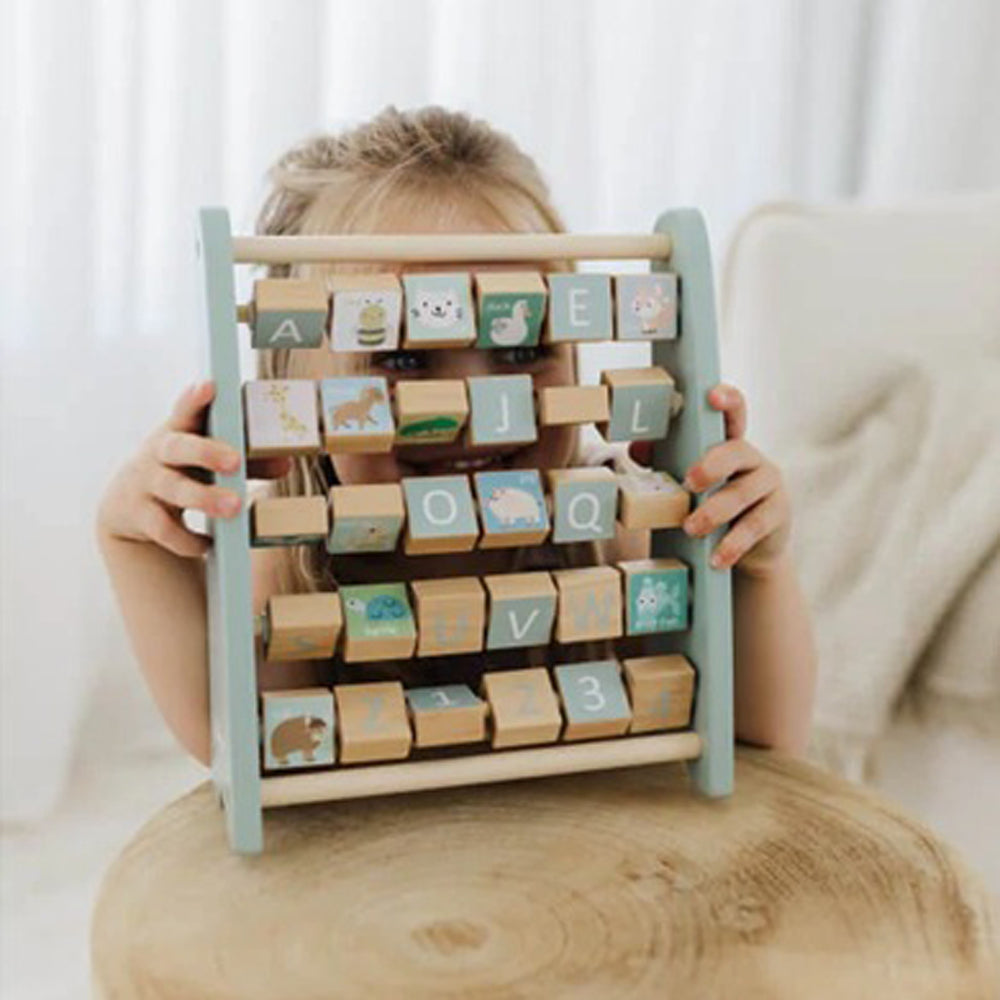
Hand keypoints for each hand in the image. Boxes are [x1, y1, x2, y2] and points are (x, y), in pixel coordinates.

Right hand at [96, 380, 289, 556]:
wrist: (127, 504)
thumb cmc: (182, 470)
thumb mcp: (208, 459)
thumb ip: (249, 460)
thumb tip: (287, 462)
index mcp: (178, 431)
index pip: (185, 410)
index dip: (196, 398)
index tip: (210, 386)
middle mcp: (158, 453)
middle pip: (178, 447)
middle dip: (207, 452)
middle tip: (235, 462)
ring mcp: (146, 483)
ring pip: (173, 488)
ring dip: (205, 498)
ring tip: (234, 506)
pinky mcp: (140, 514)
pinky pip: (163, 528)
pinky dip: (187, 538)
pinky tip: (207, 543)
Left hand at [680, 383, 790, 577]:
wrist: (748, 548)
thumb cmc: (711, 503)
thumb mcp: (688, 483)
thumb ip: (663, 462)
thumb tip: (638, 448)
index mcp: (728, 444)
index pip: (734, 413)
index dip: (727, 400)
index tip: (712, 395)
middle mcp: (753, 459)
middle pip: (737, 451)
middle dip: (712, 464)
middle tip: (689, 482)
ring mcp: (769, 486)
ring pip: (743, 493)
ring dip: (714, 512)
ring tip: (691, 528)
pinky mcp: (778, 515)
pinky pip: (755, 527)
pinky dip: (732, 544)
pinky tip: (716, 558)